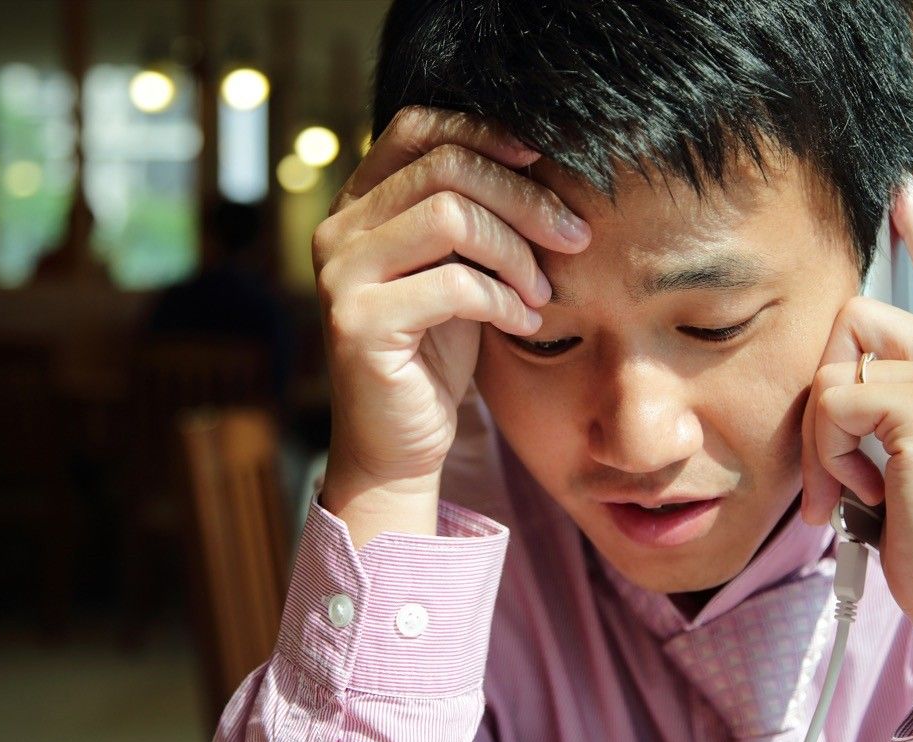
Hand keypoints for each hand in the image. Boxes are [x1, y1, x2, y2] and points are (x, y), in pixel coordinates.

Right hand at [313, 107, 590, 545]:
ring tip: (542, 291)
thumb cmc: (436, 352)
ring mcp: (341, 275)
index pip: (416, 126)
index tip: (543, 161)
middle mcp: (338, 230)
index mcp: (358, 204)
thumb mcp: (458, 268)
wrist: (398, 444)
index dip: (484, 131)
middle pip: (446, 168)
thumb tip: (542, 160)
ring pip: (450, 217)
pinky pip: (454, 286)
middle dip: (525, 198)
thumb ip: (474, 216)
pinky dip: (504, 301)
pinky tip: (525, 324)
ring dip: (517, 251)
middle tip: (574, 237)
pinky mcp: (358, 324)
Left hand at [801, 179, 912, 718]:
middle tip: (834, 466)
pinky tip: (866, 493)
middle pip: (854, 317)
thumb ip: (894, 398)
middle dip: (823, 390)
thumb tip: (837, 369)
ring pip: (835, 366)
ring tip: (858, 486)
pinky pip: (832, 403)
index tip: (897, 190)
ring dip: (824, 436)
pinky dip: (829, 455)